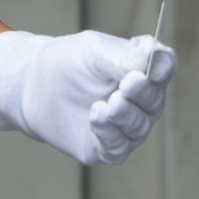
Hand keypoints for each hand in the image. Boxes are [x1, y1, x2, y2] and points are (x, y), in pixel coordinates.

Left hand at [0, 29, 176, 164]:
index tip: (152, 67)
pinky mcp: (106, 148)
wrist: (33, 85)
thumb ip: (124, 56)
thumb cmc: (69, 62)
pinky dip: (109, 134)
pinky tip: (97, 116)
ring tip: (108, 103)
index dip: (162, 67)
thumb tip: (154, 61)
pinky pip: (117, 148)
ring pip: (138, 127)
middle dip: (141, 93)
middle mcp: (142, 101)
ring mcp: (127, 126)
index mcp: (143, 69)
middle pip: (153, 99)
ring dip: (125, 115)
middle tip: (127, 84)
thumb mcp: (94, 50)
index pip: (165, 67)